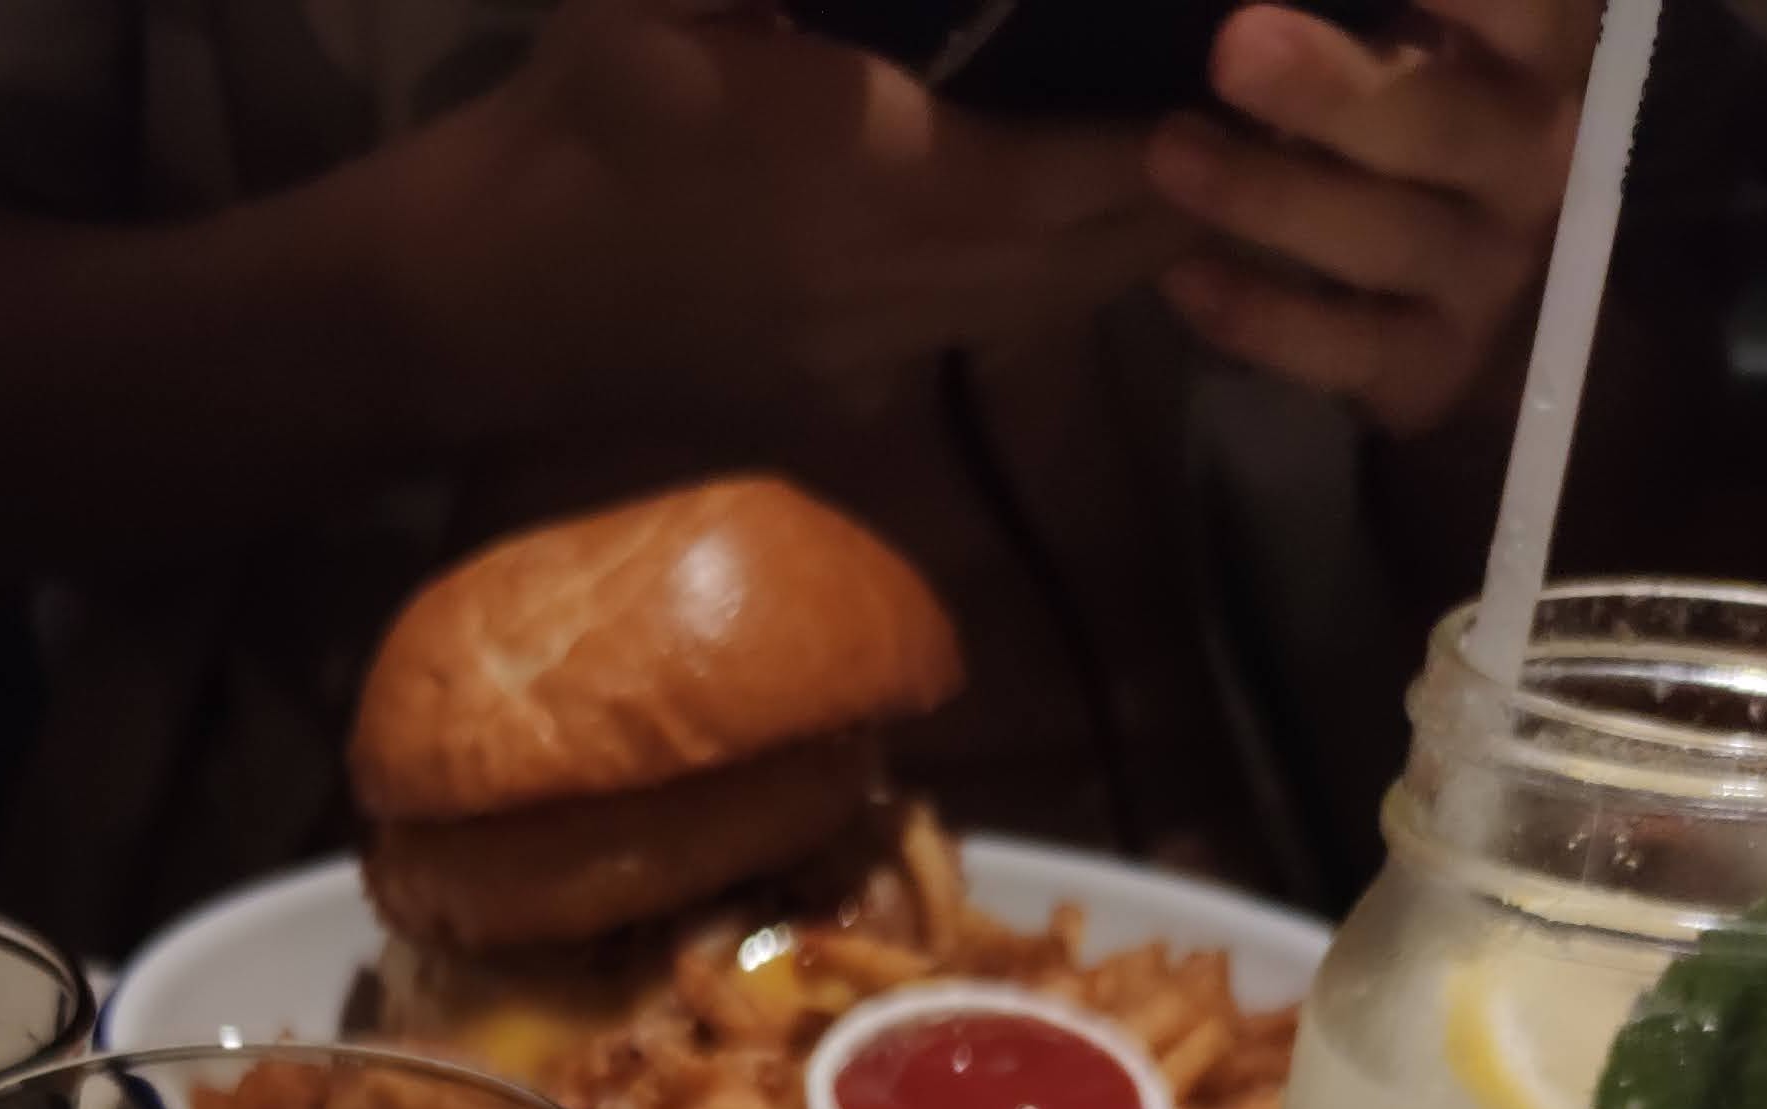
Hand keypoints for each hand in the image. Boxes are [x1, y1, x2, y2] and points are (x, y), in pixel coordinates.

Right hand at [411, 0, 1191, 426]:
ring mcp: (885, 350)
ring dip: (1140, 243)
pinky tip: (1095, 224)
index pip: (1085, 171)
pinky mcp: (854, 384)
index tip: (1257, 64)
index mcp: (882, 179)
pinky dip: (1067, 280)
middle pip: (1102, 255)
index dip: (1183, 132)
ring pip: (1062, 308)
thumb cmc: (581, 110)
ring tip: (1218, 161)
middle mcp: (908, 286)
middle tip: (1279, 109)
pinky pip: (999, 333)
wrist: (487, 289)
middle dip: (1200, 189)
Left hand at [1143, 0, 1588, 436]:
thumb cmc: (1387, 118)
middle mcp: (1530, 157)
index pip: (1516, 4)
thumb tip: (1257, 22)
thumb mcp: (1393, 53)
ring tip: (1171, 151)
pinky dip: (1261, 315)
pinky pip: (1348, 348)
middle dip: (1333, 90)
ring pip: (1389, 237)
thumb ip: (1354, 22)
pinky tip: (1182, 276)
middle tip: (1234, 48)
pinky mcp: (1437, 365)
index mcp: (1530, 50)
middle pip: (1442, 123)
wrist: (1433, 288)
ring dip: (1271, 196)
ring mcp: (1491, 271)